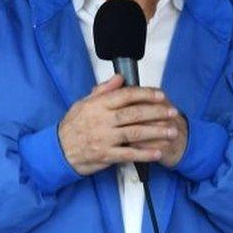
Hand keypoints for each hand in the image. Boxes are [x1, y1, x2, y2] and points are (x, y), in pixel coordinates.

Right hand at [58, 75, 179, 175]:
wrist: (59, 149)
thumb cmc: (73, 125)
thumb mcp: (83, 103)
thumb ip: (103, 90)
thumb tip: (120, 78)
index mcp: (97, 105)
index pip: (125, 95)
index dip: (145, 94)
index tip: (161, 95)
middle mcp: (102, 120)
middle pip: (134, 114)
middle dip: (157, 112)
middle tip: (173, 112)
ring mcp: (104, 138)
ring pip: (135, 133)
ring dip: (156, 132)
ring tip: (172, 131)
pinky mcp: (105, 155)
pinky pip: (129, 154)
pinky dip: (145, 154)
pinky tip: (158, 152)